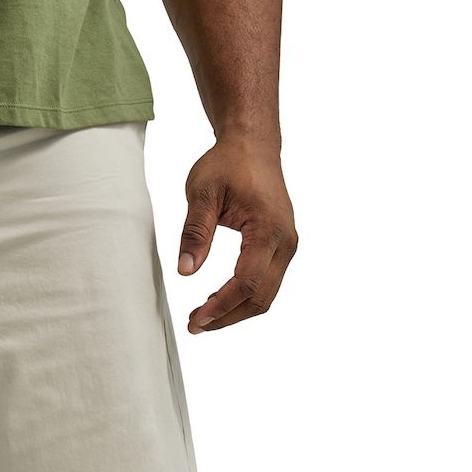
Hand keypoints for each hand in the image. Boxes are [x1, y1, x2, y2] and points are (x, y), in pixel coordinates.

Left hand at [178, 135, 296, 332]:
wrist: (253, 146)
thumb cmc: (229, 164)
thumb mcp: (202, 193)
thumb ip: (195, 233)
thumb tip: (185, 271)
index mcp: (268, 228)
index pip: (246, 281)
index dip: (221, 306)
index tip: (196, 319)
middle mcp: (285, 240)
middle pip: (260, 296)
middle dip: (227, 317)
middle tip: (194, 325)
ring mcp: (286, 245)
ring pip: (265, 295)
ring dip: (234, 311)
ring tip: (202, 316)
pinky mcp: (280, 247)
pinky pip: (265, 282)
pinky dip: (242, 297)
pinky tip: (215, 299)